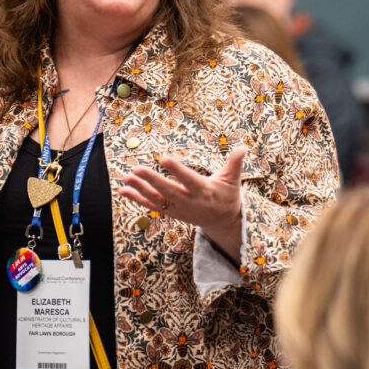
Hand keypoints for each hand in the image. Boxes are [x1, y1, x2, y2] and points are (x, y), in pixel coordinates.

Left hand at [119, 145, 245, 259]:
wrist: (222, 221)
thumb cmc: (226, 195)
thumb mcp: (232, 180)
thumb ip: (235, 163)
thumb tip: (244, 147)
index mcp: (204, 190)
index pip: (188, 180)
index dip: (176, 170)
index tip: (164, 158)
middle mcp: (189, 201)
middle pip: (168, 191)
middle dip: (152, 181)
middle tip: (137, 169)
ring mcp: (178, 209)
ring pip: (157, 200)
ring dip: (140, 190)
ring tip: (126, 177)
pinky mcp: (171, 212)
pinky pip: (152, 206)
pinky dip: (137, 199)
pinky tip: (124, 190)